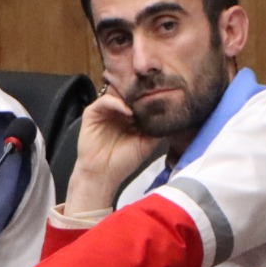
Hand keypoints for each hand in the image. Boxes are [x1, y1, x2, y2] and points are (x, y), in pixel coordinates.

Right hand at [63, 87, 159, 214]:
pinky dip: (117, 103)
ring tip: (142, 106)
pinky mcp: (92, 112)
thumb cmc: (125, 160)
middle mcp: (118, 110)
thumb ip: (158, 127)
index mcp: (132, 115)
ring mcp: (106, 110)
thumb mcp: (148, 143)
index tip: (165, 95)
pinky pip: (104, 101)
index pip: (142, 98)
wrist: (103, 174)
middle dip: (141, 92)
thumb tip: (172, 113)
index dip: (152, 96)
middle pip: (130, 92)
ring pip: (118, 93)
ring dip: (130, 98)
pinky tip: (128, 112)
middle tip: (154, 92)